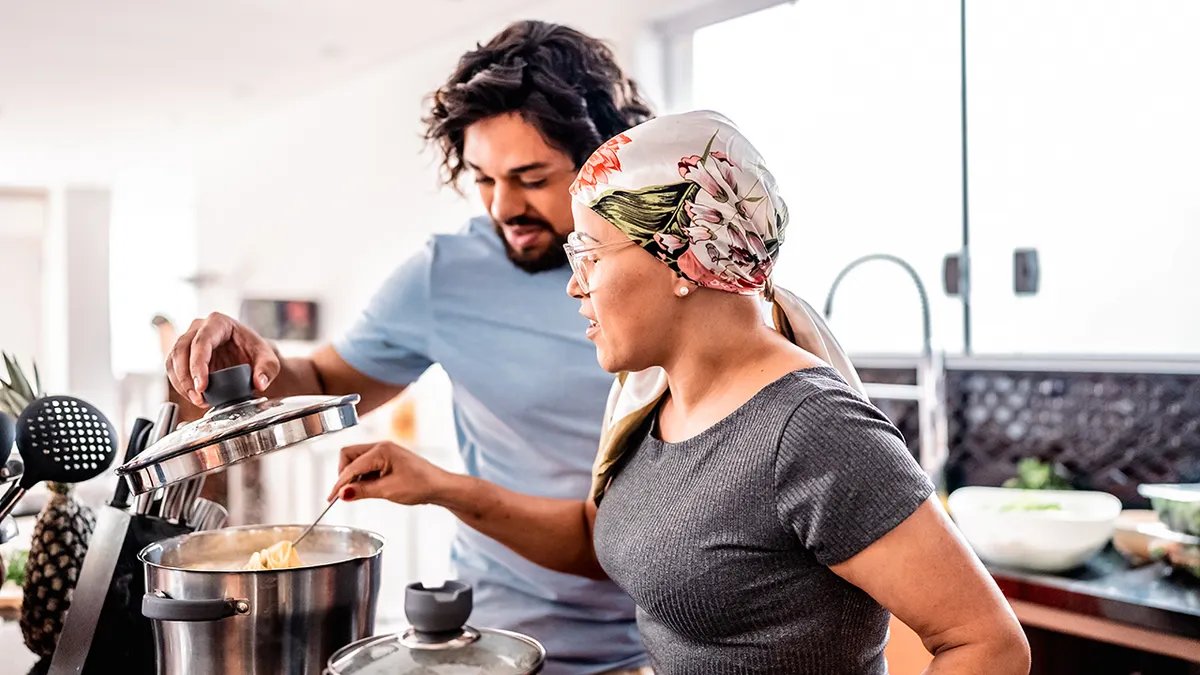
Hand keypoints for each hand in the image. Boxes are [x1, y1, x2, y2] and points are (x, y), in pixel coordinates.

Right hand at [166, 313, 279, 406]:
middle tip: (199, 397)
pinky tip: (193, 396)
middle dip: (187, 377)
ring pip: (173, 359)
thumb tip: (260, 383)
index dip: (198, 365)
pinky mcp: (183, 354)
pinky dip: (180, 384)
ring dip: (181, 383)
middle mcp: (199, 328)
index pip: (202, 341)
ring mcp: (188, 339)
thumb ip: (267, 369)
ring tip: (198, 400)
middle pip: (181, 350)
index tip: (202, 386)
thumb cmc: (254, 350)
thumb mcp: (268, 358)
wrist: (248, 354)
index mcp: (219, 322)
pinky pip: (173, 369)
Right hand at [327, 441, 450, 504]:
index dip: (339, 483)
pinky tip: (369, 488)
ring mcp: (385, 452)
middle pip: (348, 455)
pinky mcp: (388, 460)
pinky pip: (367, 465)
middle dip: (344, 473)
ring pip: (357, 460)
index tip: (332, 498)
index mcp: (381, 450)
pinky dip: (363, 477)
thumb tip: (342, 493)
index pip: (351, 466)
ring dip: (354, 476)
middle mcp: (381, 447)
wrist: (440, 487)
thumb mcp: (388, 491)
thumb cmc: (420, 486)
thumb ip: (362, 491)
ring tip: (360, 493)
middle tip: (345, 492)